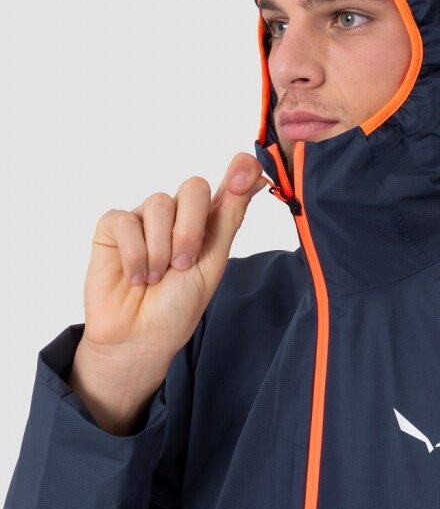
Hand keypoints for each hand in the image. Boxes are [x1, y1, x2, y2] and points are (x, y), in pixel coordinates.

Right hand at [82, 152, 267, 365]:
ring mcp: (145, 217)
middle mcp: (177, 214)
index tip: (245, 175)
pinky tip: (135, 276)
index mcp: (208, 222)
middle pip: (194, 187)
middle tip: (183, 265)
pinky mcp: (114, 227)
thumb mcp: (213, 260)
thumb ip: (230, 216)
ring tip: (157, 276)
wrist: (141, 337)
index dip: (240, 170)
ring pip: (159, 204)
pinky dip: (135, 255)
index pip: (229, 183)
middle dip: (191, 230)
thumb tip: (258, 176)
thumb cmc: (180, 303)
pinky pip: (126, 221)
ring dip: (161, 249)